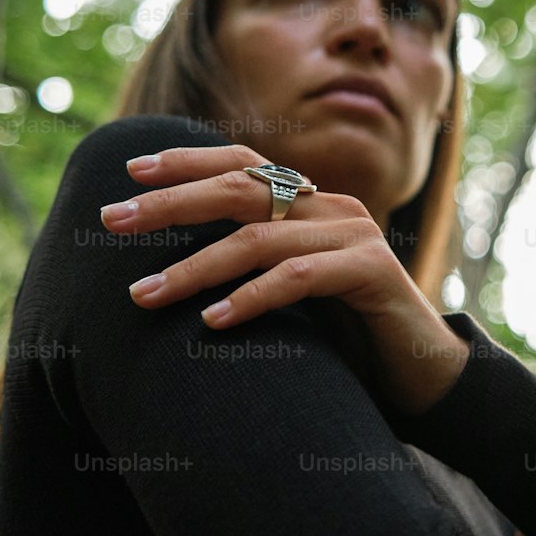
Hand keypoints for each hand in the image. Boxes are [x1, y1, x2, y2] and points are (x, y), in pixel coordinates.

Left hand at [98, 143, 470, 418]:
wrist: (425, 373)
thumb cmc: (349, 337)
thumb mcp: (292, 291)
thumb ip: (253, 264)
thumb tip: (172, 263)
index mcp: (311, 203)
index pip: (242, 162)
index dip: (186, 161)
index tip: (130, 171)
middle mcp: (331, 206)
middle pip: (239, 187)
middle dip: (169, 203)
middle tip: (111, 220)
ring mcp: (354, 235)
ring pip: (259, 237)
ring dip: (194, 267)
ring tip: (145, 294)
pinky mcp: (372, 270)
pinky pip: (299, 276)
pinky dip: (251, 296)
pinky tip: (214, 321)